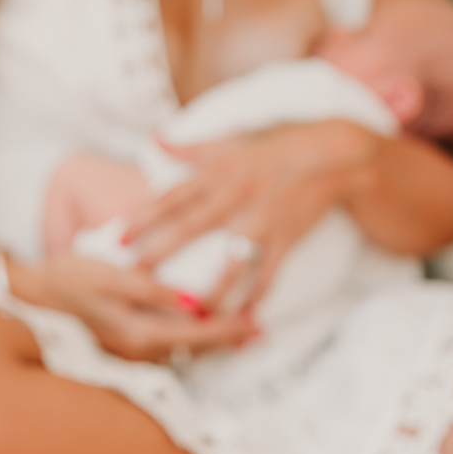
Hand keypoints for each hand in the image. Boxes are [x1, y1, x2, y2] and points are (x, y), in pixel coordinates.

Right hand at [11, 253, 253, 361]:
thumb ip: (150, 289)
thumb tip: (190, 302)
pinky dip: (191, 337)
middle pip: (196, 348)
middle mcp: (139, 351)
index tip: (257, 324)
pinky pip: (169, 345)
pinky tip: (202, 326)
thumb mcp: (109, 276)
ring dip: (212, 340)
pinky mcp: (127, 345)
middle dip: (229, 339)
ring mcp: (132, 352)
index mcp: (139, 335)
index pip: (197, 335)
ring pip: (185, 349)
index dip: (230, 329)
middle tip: (260, 332)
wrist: (30, 295)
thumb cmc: (68, 279)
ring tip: (241, 330)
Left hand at [122, 120, 380, 307]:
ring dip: (211, 290)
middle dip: (161, 252)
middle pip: (190, 227)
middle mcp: (236, 196)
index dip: (142, 215)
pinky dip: (256, 296)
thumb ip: (193, 147)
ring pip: (230, 262)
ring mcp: (262, 220)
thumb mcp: (234, 137)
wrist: (335, 154)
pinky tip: (243, 315)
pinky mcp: (286, 238)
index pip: (171, 195)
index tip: (117, 236)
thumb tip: (157, 141)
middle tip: (135, 276)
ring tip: (190, 314)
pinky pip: (268, 274)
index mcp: (218, 171)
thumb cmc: (281, 143)